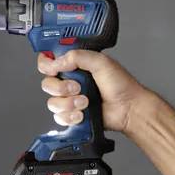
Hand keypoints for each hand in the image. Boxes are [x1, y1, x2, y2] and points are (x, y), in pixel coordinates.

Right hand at [37, 50, 151, 133]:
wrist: (129, 108)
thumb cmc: (121, 85)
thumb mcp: (101, 62)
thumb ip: (77, 56)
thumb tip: (57, 61)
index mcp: (75, 65)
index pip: (49, 62)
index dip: (46, 65)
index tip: (53, 69)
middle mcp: (71, 81)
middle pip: (47, 83)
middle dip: (61, 88)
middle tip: (77, 87)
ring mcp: (71, 99)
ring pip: (52, 103)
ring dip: (68, 103)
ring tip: (85, 102)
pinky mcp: (73, 114)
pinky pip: (59, 117)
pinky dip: (70, 116)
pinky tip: (83, 114)